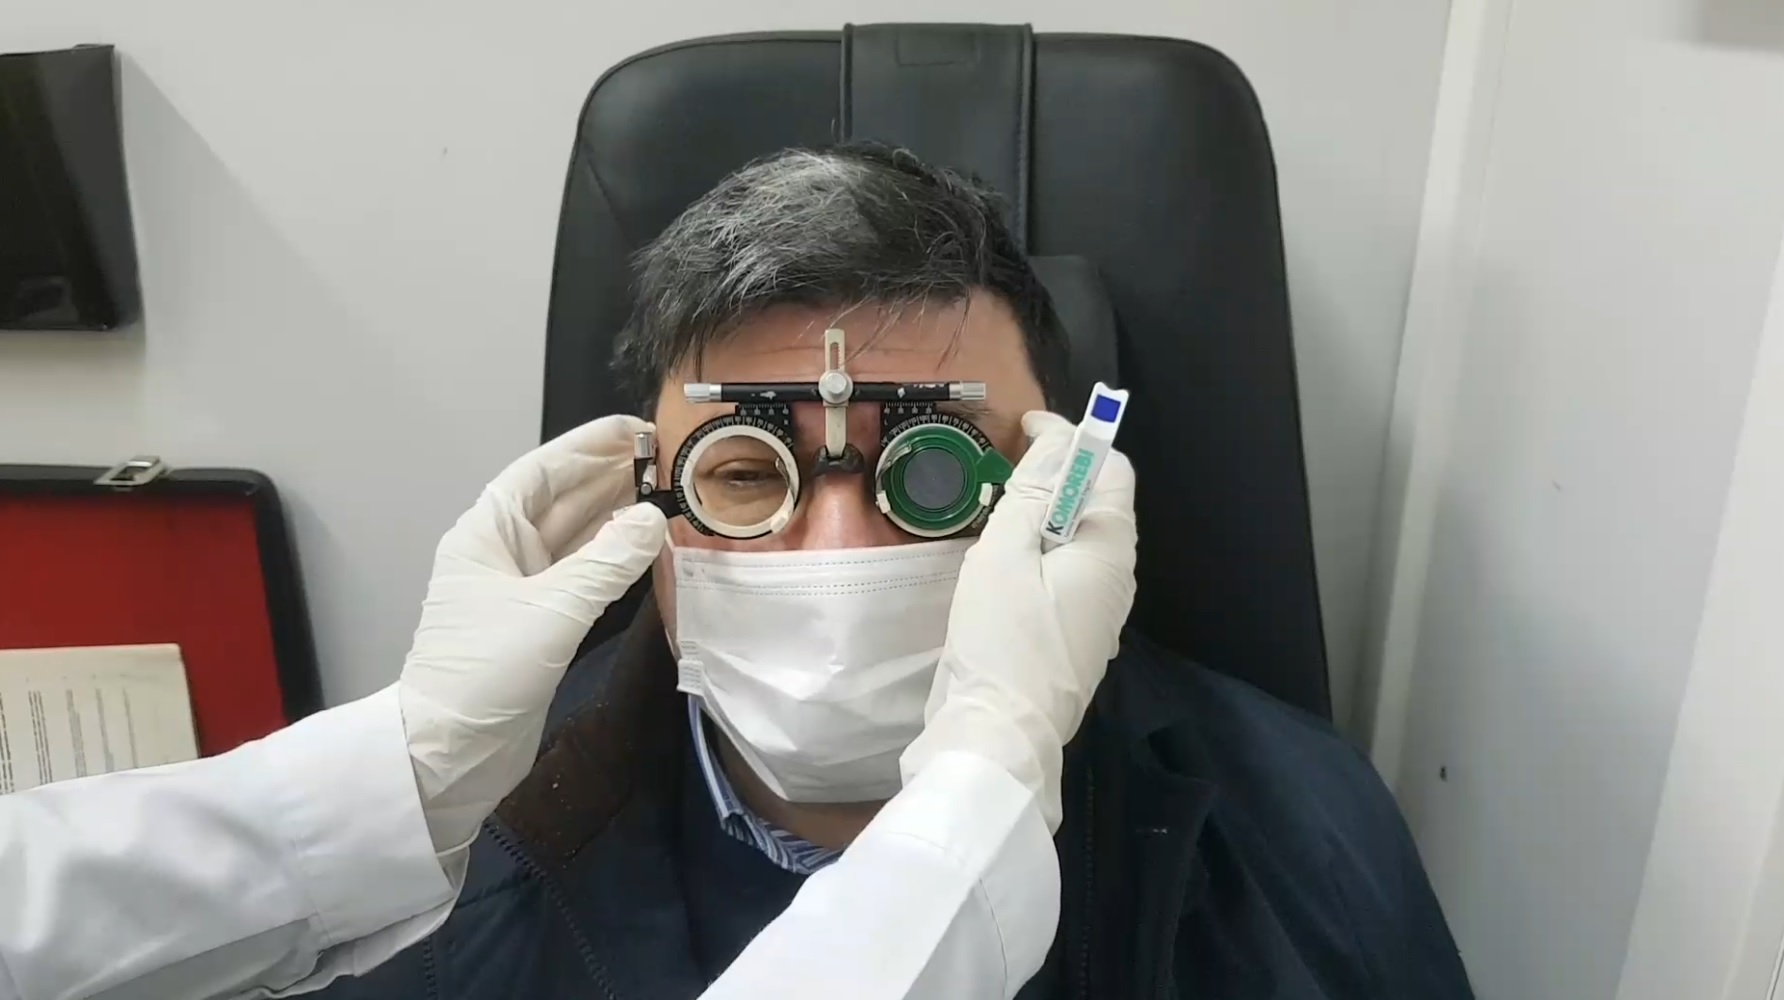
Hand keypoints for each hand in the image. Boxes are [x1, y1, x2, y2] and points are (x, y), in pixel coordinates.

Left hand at [399, 415, 666, 850]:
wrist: (444, 758)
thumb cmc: (483, 675)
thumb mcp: (551, 611)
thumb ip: (608, 563)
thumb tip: (655, 518)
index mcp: (487, 534)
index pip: (541, 471)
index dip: (587, 446)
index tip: (637, 429)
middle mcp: (502, 554)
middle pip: (562, 501)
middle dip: (611, 477)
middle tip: (669, 461)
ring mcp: (520, 592)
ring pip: (576, 540)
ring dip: (617, 518)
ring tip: (668, 495)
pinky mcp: (538, 627)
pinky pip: (582, 579)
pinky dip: (614, 563)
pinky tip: (648, 550)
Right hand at [901, 410, 1138, 829]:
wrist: (997, 738)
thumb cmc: (1001, 640)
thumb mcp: (1004, 553)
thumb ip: (1032, 490)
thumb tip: (1059, 437)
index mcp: (1110, 548)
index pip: (1111, 468)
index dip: (1073, 439)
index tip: (1024, 430)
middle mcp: (1119, 578)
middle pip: (1098, 504)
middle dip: (1058, 476)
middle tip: (1003, 471)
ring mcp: (1102, 613)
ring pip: (1081, 543)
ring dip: (1045, 518)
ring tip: (997, 514)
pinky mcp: (1078, 638)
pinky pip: (1068, 577)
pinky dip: (1041, 556)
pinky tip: (1002, 566)